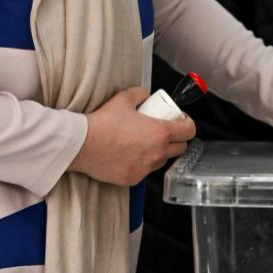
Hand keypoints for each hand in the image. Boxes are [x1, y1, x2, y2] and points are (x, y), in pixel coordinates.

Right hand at [67, 87, 195, 186]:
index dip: (188, 124)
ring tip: (145, 143)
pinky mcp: (133, 178)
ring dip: (159, 152)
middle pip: (180, 148)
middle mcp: (157, 153)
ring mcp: (146, 168)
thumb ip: (140, 93)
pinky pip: (145, 170)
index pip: (189, 131)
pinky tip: (130, 154)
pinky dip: (142, 163)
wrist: (82, 144)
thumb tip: (146, 95)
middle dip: (176, 139)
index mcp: (160, 132)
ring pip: (162, 160)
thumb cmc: (103, 122)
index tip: (181, 120)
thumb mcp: (124, 99)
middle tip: (164, 131)